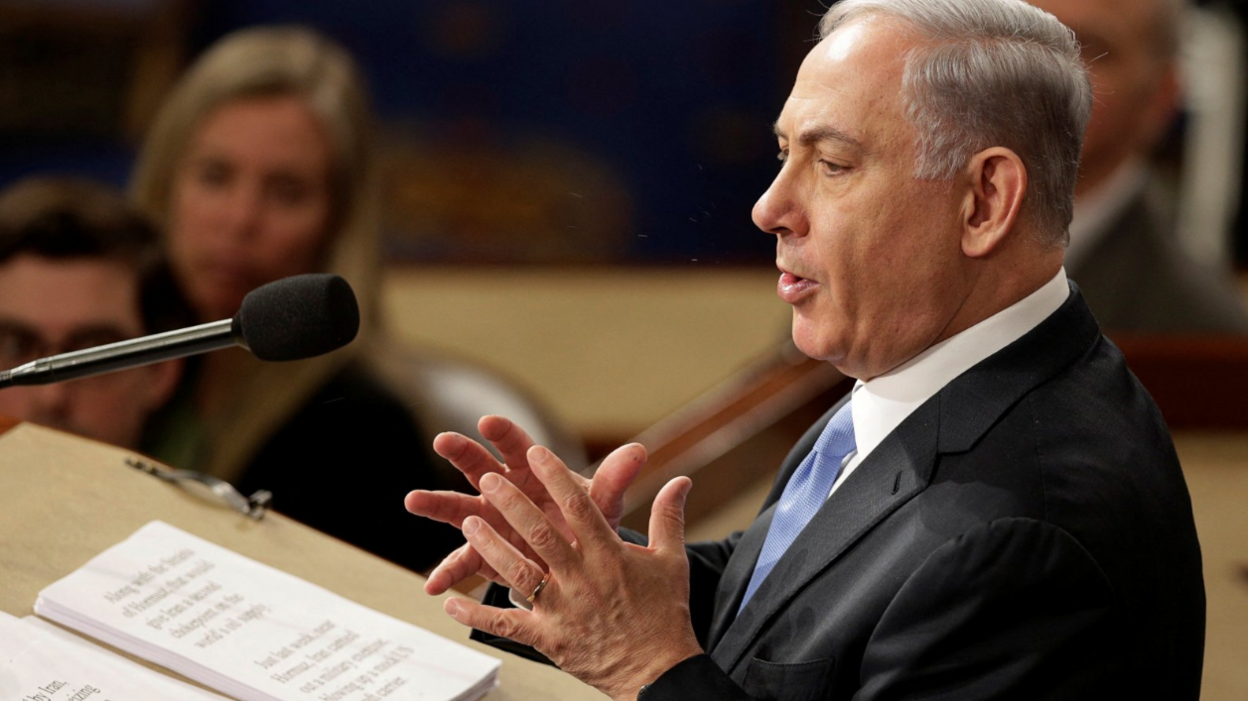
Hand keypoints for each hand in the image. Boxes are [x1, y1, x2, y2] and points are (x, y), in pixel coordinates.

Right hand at [404, 415, 641, 594]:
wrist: (581, 560)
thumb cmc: (588, 521)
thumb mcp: (603, 503)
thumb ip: (615, 480)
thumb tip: (637, 452)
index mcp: (533, 470)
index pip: (517, 446)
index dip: (503, 433)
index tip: (488, 422)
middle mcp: (505, 489)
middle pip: (479, 466)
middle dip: (462, 452)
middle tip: (443, 441)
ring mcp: (490, 520)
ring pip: (460, 508)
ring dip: (437, 503)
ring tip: (413, 500)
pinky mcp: (486, 552)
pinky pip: (464, 561)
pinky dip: (448, 573)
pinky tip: (433, 585)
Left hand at [444, 444, 702, 699]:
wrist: (658, 671)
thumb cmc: (665, 614)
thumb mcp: (672, 561)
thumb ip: (668, 517)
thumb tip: (681, 480)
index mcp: (610, 556)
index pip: (581, 508)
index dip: (557, 476)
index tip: (538, 451)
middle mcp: (582, 579)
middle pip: (541, 534)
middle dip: (513, 503)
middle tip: (490, 478)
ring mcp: (562, 610)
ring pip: (518, 572)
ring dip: (491, 545)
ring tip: (469, 520)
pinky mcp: (548, 638)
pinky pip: (505, 625)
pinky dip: (475, 615)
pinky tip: (451, 602)